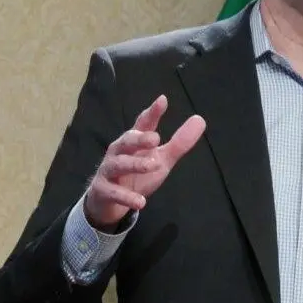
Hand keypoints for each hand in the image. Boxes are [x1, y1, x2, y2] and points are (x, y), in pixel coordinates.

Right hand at [84, 95, 205, 230]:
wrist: (109, 202)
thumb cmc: (137, 174)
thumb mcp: (162, 159)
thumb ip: (179, 142)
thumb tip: (200, 119)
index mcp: (135, 142)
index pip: (143, 124)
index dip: (152, 113)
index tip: (162, 101)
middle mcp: (119, 152)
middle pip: (127, 140)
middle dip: (139, 138)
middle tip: (156, 139)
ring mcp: (109, 170)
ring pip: (119, 164)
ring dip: (135, 164)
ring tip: (152, 166)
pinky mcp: (103, 190)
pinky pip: (113, 192)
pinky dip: (126, 196)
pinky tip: (141, 202)